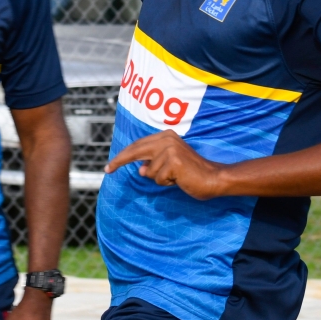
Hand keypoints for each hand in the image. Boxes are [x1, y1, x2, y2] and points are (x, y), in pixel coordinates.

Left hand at [104, 130, 224, 199]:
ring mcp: (169, 149)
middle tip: (107, 170)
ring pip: (148, 171)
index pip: (138, 145)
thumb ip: (153, 164)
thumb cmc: (191, 173)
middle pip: (135, 151)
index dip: (123, 155)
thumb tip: (140, 169)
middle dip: (120, 161)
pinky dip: (166, 183)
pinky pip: (157, 178)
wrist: (213, 178)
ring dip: (160, 179)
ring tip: (176, 177)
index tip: (110, 165)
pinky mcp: (173, 161)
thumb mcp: (169, 165)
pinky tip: (179, 179)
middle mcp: (166, 138)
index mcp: (165, 136)